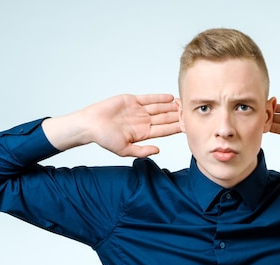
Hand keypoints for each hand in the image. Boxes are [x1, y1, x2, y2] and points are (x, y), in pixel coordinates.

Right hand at [43, 94, 180, 157]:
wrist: (90, 125)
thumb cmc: (104, 139)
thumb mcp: (124, 150)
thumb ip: (142, 151)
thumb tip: (158, 150)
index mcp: (143, 134)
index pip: (164, 131)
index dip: (175, 128)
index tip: (187, 127)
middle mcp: (143, 121)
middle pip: (164, 118)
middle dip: (177, 116)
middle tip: (189, 113)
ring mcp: (138, 110)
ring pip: (159, 108)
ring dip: (171, 107)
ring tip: (183, 104)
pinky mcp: (131, 100)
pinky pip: (148, 98)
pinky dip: (159, 98)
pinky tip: (170, 98)